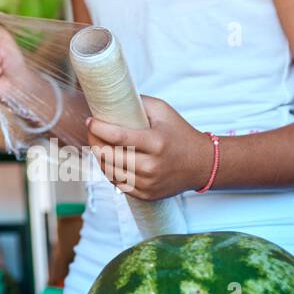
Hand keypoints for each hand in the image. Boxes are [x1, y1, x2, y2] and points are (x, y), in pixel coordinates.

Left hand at [86, 95, 212, 199]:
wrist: (202, 163)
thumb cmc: (180, 133)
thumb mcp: (163, 111)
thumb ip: (138, 102)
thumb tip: (111, 98)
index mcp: (156, 142)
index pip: (118, 137)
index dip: (99, 128)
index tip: (90, 120)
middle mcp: (152, 166)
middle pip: (109, 156)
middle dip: (94, 141)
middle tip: (91, 131)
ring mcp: (149, 183)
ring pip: (110, 172)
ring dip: (99, 157)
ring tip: (98, 145)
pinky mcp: (147, 195)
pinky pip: (118, 184)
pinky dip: (109, 172)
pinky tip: (109, 160)